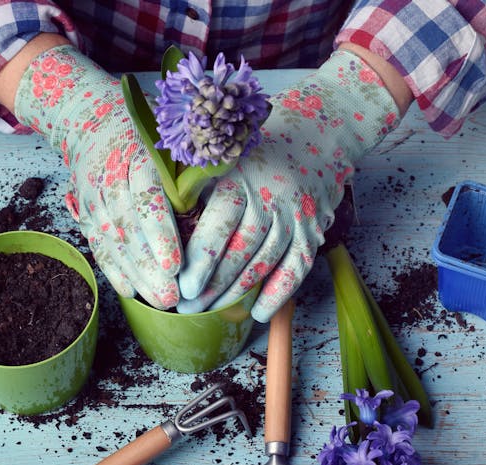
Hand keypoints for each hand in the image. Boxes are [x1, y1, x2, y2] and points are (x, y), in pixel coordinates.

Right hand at [14, 45, 179, 308]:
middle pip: (127, 226)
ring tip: (160, 300)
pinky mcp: (85, 210)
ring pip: (111, 239)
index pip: (146, 197)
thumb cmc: (148, 133)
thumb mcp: (171, 139)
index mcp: (138, 153)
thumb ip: (192, 170)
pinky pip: (98, 242)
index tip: (175, 264)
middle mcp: (110, 174)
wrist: (92, 119)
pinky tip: (130, 291)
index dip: (159, 233)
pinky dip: (112, 269)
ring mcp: (93, 194)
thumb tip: (226, 207)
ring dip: (134, 273)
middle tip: (173, 296)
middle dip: (149, 265)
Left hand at [176, 50, 400, 320]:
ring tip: (209, 311)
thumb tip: (163, 226)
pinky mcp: (314, 230)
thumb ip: (196, 186)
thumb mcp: (224, 155)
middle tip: (186, 308)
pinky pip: (297, 269)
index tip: (182, 285)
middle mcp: (272, 198)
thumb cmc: (257, 147)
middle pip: (241, 251)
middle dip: (212, 285)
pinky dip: (278, 294)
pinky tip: (257, 313)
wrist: (322, 130)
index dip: (202, 259)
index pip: (220, 225)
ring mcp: (296, 217)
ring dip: (237, 293)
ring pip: (265, 264)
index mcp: (242, 178)